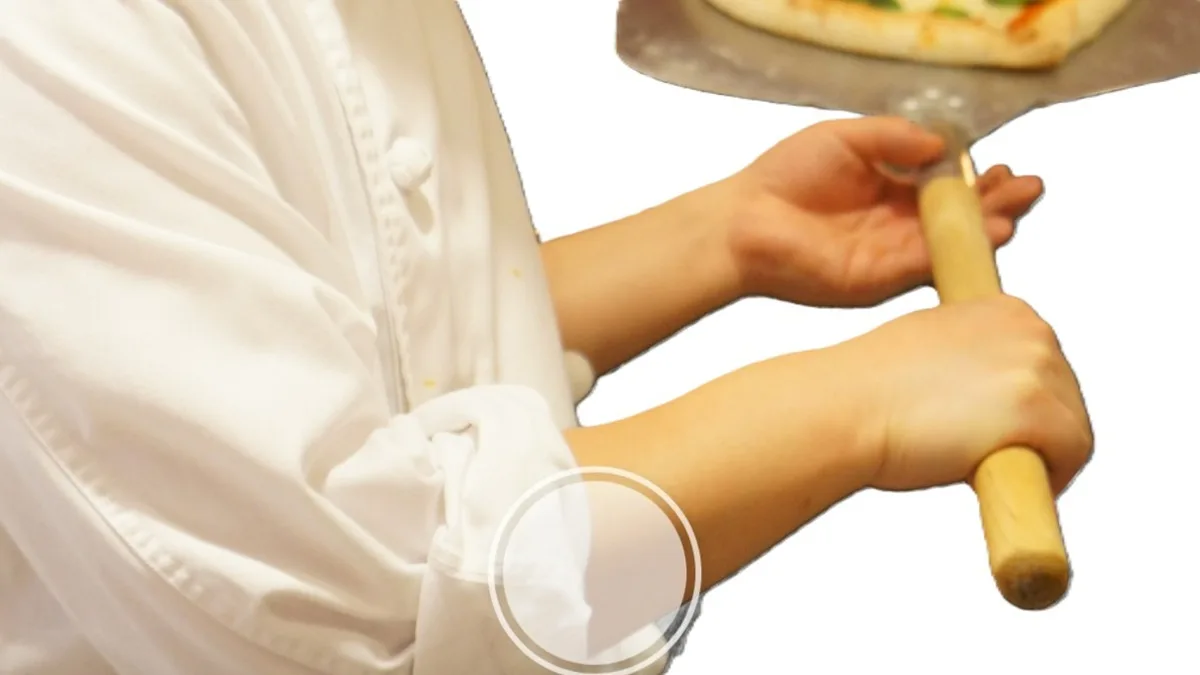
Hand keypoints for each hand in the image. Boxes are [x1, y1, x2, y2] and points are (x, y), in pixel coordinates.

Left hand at [723, 116, 1044, 306]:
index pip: (946, 185)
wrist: (744, 222)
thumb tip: (943, 143)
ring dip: (988, 228)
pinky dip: (960, 252)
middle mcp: (895, 224)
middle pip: (959, 216)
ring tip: (1017, 210)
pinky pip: (929, 266)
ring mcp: (890, 254)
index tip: (1003, 165)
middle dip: (997, 202)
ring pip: (951, 242)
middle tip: (1029, 188)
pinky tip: (990, 235)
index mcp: (888, 189)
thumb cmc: (784, 176)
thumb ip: (894, 137)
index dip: (978, 177)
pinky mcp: (880, 279)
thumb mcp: (846, 137)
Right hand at [830, 295, 1092, 493]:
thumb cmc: (866, 390)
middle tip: (981, 457)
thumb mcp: (926, 347)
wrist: (844, 407)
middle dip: (1034, 434)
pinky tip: (999, 481)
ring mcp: (1036, 367)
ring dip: (1038, 459)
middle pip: (1066, 399)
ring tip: (982, 469)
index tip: (990, 432)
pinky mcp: (1038, 410)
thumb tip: (983, 392)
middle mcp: (1031, 328)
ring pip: (1073, 430)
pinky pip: (1073, 456)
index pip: (1045, 369)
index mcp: (1007, 309)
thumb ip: (967, 357)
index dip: (1022, 409)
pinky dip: (1047, 481)